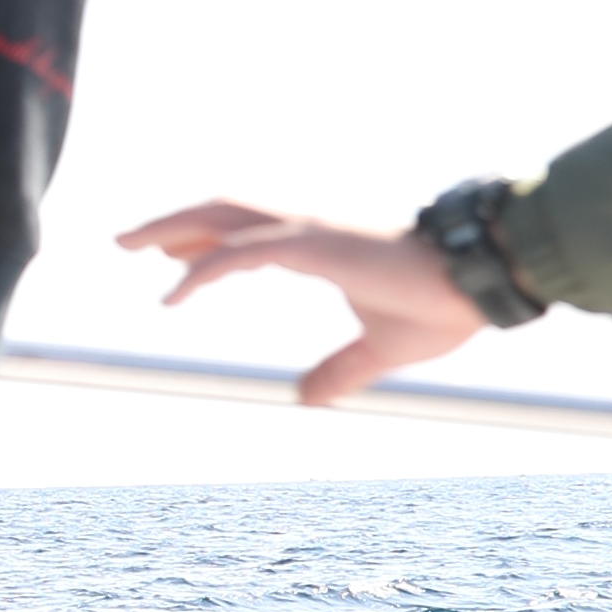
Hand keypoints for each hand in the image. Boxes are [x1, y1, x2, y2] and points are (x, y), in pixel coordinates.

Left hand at [117, 198, 482, 405]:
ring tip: (131, 244)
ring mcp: (308, 231)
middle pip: (223, 211)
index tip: (173, 256)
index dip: (206, 241)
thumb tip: (306, 399)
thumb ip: (341, 370)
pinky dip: (203, 270)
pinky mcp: (314, 245)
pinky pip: (241, 252)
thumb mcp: (379, 349)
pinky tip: (173, 294)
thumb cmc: (440, 305)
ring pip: (222, 217)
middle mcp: (307, 228)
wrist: (480, 281)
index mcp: (319, 244)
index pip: (246, 231)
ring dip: (173, 227)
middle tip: (133, 243)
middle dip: (176, 224)